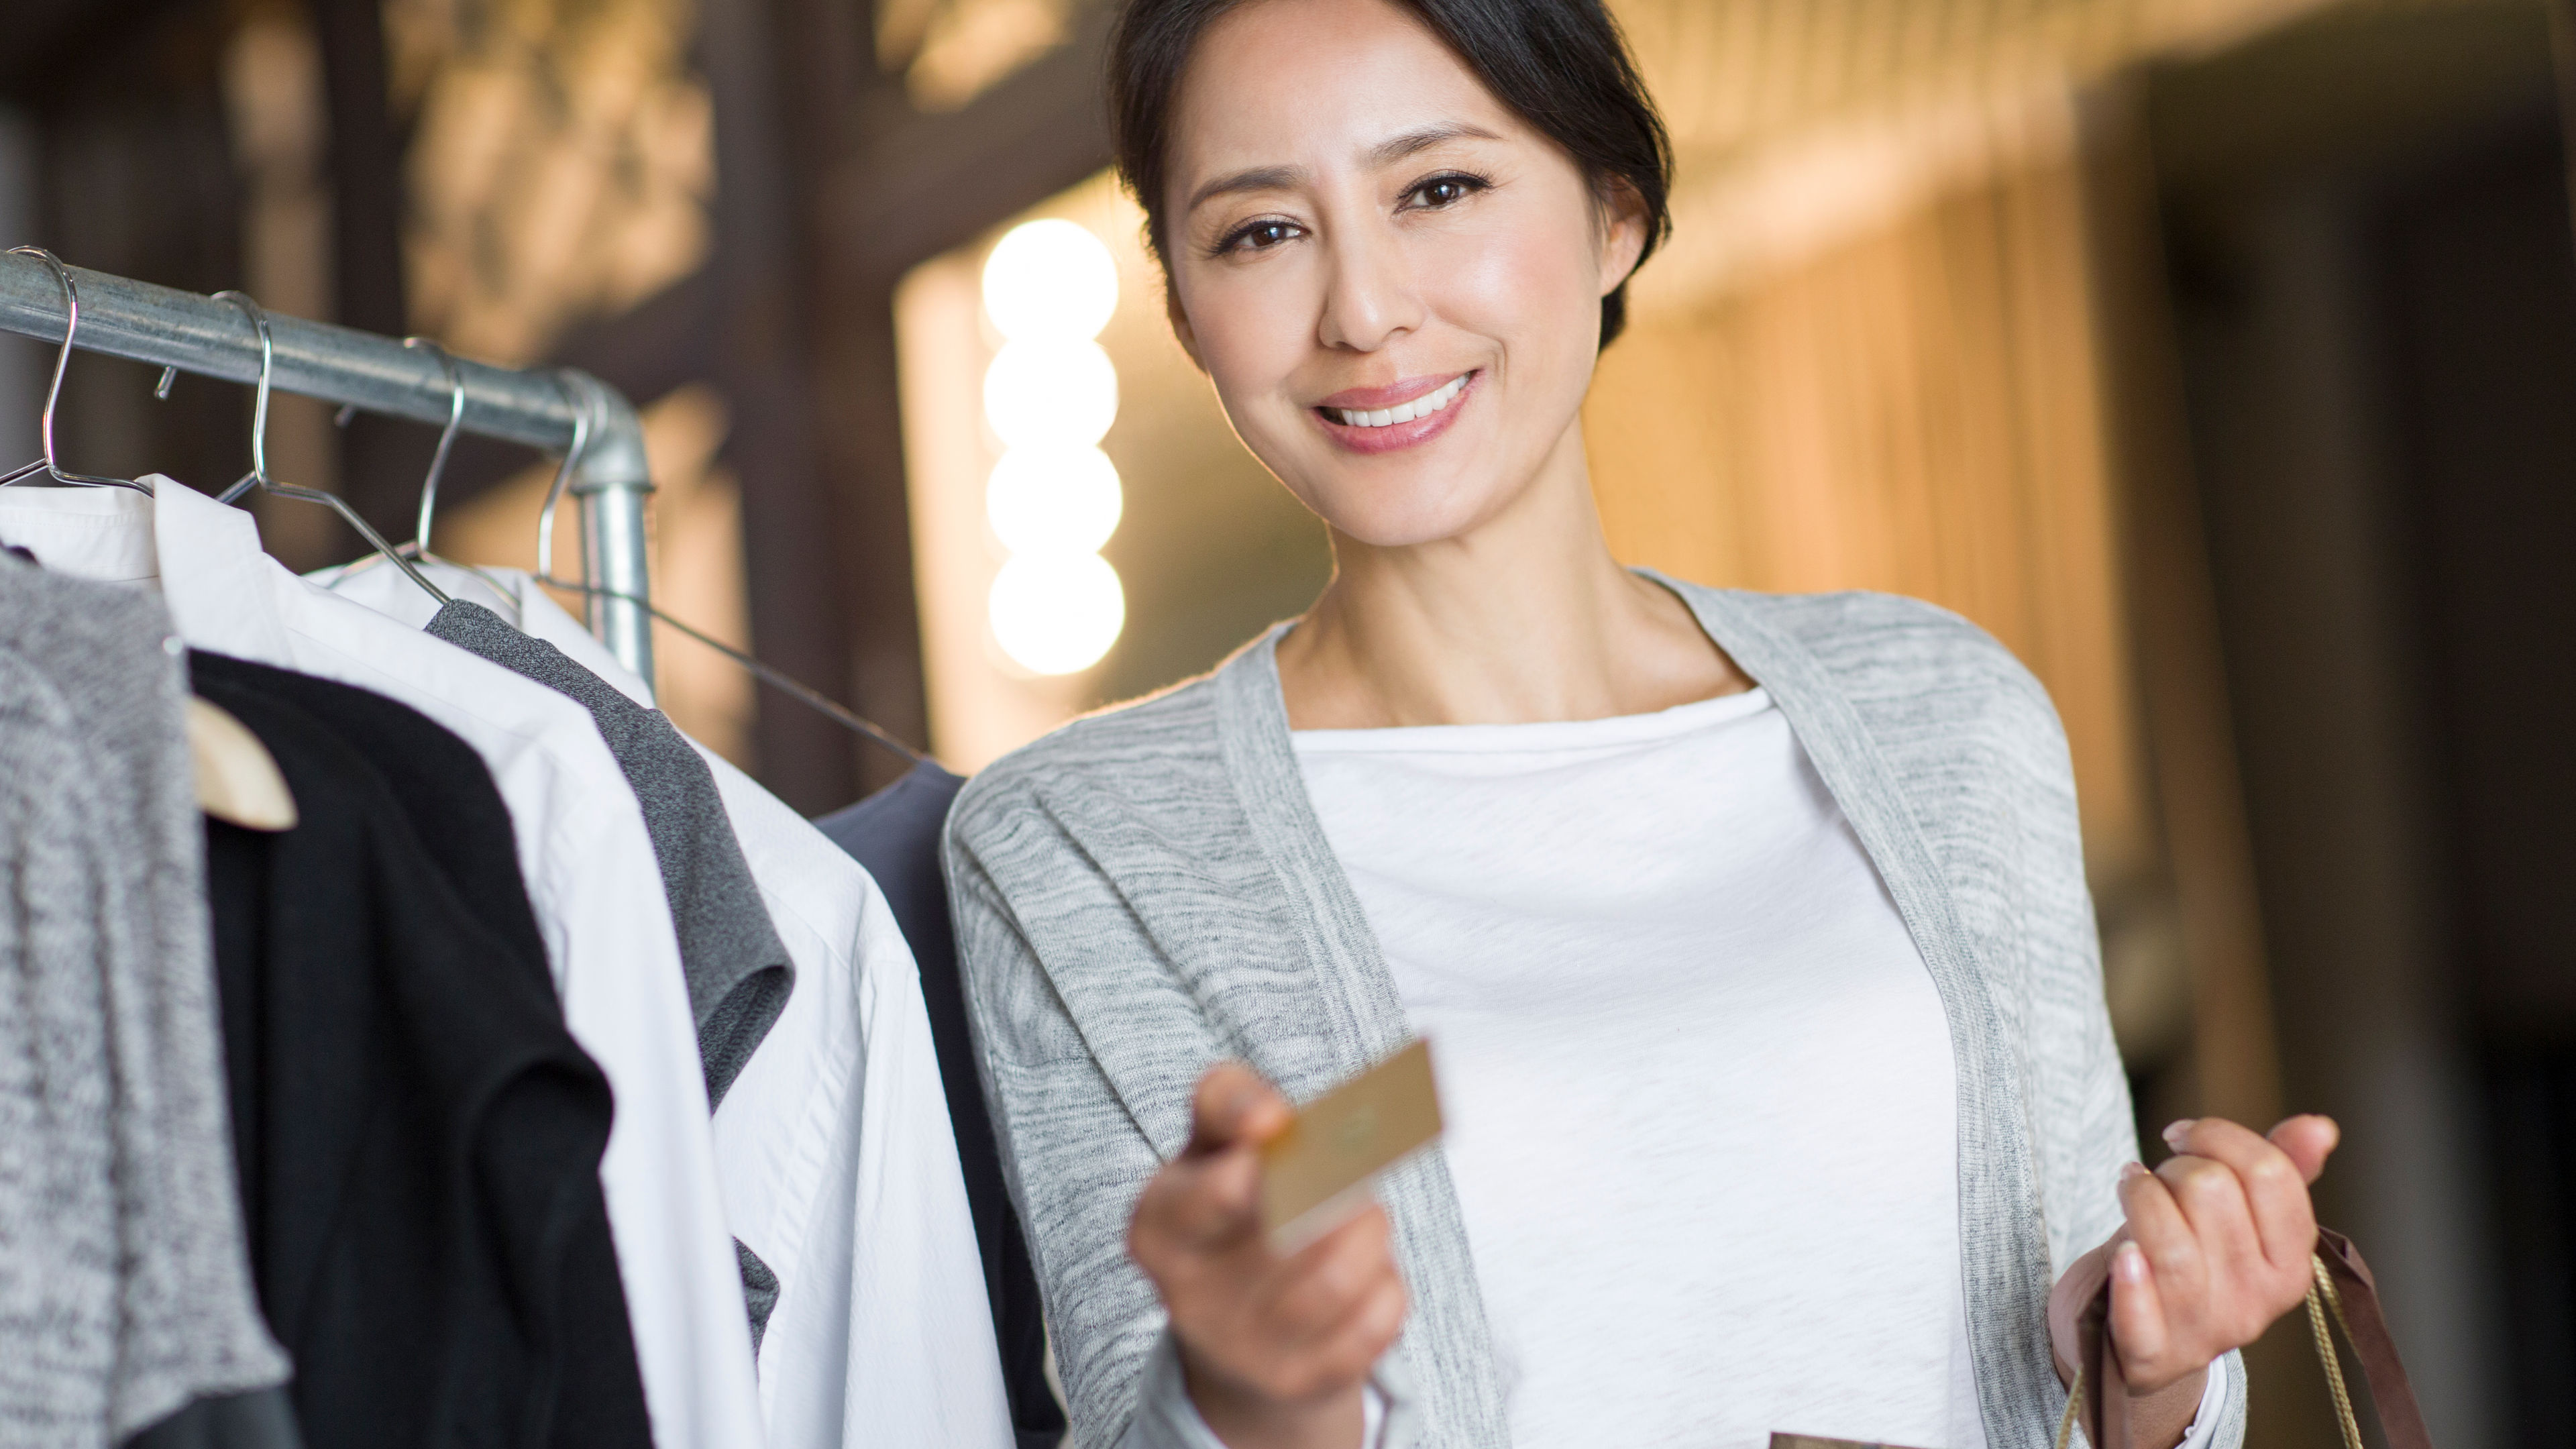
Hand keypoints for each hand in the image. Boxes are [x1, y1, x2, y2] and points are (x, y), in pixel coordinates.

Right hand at [1128, 1063, 1405, 1448]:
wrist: (1239, 1334)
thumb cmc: (1232, 1215)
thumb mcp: (1212, 1148)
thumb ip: (1232, 1105)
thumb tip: (1271, 1118)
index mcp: (1158, 1228)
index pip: (1213, 1190)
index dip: (1260, 1151)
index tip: (1279, 1125)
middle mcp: (1187, 1297)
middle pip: (1289, 1229)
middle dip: (1333, 1189)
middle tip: (1344, 1173)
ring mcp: (1244, 1350)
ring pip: (1337, 1277)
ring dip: (1367, 1233)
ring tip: (1361, 1218)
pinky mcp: (1300, 1383)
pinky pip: (1375, 1318)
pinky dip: (1384, 1281)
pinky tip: (1364, 1273)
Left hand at [2092, 1115, 2340, 1393]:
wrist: (2143, 1338)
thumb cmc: (2192, 1258)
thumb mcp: (2241, 1219)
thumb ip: (2281, 1172)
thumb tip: (2321, 1127)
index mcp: (2292, 1265)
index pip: (2270, 1175)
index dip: (2217, 1136)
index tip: (2182, 1136)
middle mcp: (2257, 1302)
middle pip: (2210, 1191)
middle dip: (2173, 1168)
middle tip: (2157, 1181)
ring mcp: (2205, 1331)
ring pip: (2171, 1242)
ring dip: (2139, 1197)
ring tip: (2129, 1189)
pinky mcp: (2151, 1354)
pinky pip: (2142, 1320)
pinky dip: (2131, 1285)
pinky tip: (2123, 1257)